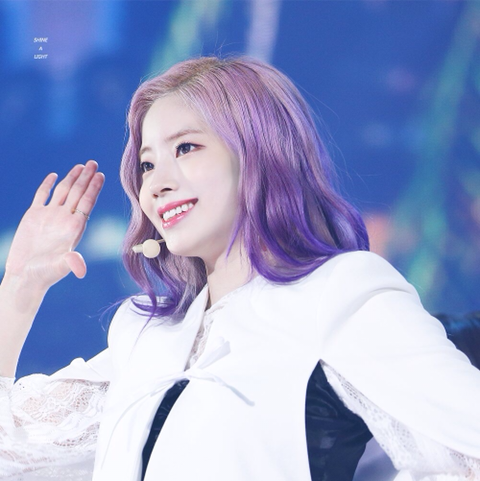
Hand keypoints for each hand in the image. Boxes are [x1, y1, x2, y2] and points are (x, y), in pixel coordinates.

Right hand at [5, 160, 104, 290]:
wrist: (25, 276)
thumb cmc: (45, 274)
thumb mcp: (60, 268)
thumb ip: (71, 264)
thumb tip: (81, 269)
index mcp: (74, 227)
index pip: (86, 203)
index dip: (94, 189)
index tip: (101, 175)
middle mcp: (64, 219)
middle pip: (78, 193)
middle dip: (86, 178)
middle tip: (94, 163)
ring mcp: (49, 216)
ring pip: (63, 192)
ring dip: (71, 178)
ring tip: (81, 166)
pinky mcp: (34, 216)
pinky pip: (41, 196)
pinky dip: (47, 185)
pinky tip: (54, 175)